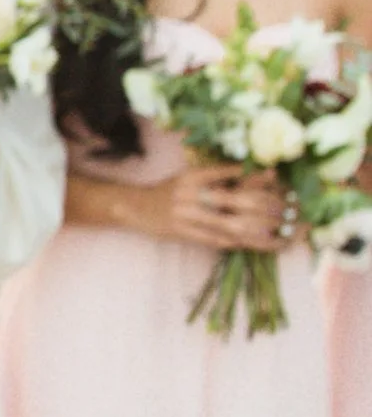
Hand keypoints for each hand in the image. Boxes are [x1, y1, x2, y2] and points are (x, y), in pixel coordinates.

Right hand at [158, 159, 292, 252]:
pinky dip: (229, 242)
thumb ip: (214, 179)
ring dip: (249, 229)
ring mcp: (185, 214)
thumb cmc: (169, 192)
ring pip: (224, 223)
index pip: (227, 173)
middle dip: (258, 205)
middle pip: (231, 199)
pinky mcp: (180, 231)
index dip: (251, 175)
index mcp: (192, 176)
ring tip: (269, 232)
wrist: (136, 207)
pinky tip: (244, 244)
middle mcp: (189, 193)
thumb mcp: (189, 179)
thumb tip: (249, 177)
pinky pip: (210, 238)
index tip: (274, 175)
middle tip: (279, 208)